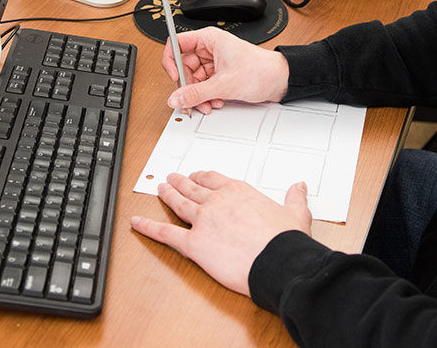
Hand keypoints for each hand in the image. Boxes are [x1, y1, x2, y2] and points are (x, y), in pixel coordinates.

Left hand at [131, 170, 312, 296]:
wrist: (278, 261)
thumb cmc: (286, 240)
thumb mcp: (295, 213)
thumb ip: (294, 198)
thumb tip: (299, 186)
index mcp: (239, 192)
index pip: (214, 179)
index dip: (202, 177)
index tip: (198, 176)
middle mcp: (217, 202)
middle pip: (192, 188)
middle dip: (181, 182)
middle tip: (172, 178)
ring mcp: (203, 221)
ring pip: (178, 204)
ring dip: (167, 195)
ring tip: (159, 189)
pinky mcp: (194, 244)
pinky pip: (166, 233)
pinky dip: (149, 227)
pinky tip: (137, 222)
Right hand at [162, 27, 288, 113]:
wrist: (280, 80)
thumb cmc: (261, 70)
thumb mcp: (224, 84)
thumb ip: (197, 93)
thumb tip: (176, 97)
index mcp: (209, 39)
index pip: (176, 43)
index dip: (171, 61)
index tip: (175, 78)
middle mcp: (209, 48)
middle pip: (184, 66)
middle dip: (188, 86)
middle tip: (192, 100)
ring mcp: (214, 61)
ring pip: (193, 78)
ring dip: (199, 94)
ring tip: (209, 103)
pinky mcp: (219, 73)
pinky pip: (203, 85)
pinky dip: (206, 96)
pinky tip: (216, 101)